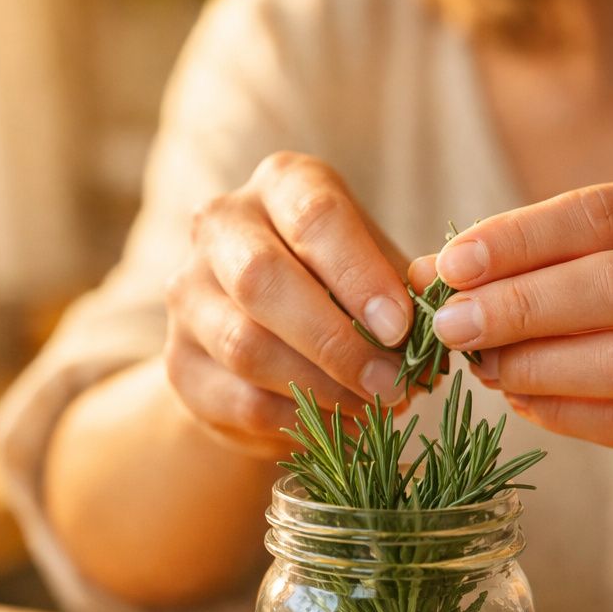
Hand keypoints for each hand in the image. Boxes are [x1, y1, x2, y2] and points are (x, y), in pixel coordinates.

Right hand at [165, 152, 412, 456]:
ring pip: (245, 346)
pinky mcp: (180, 363)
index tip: (400, 328)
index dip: (358, 275)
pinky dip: (299, 420)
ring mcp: (189, 294)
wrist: (273, 336)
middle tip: (390, 384)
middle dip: (334, 340)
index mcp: (282, 184)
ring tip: (374, 408)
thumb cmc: (344, 287)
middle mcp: (222, 226)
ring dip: (319, 387)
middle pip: (261, 279)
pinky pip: (239, 400)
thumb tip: (432, 317)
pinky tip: (342, 426)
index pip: (314, 216)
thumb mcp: (380, 268)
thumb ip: (405, 287)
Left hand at [413, 183, 612, 503]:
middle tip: (452, 324)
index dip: (522, 236)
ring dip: (537, 363)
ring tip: (484, 368)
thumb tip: (422, 274)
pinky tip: (520, 403)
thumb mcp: (593, 280)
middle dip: (522, 302)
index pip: (605, 212)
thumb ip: (523, 269)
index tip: (452, 264)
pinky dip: (562, 412)